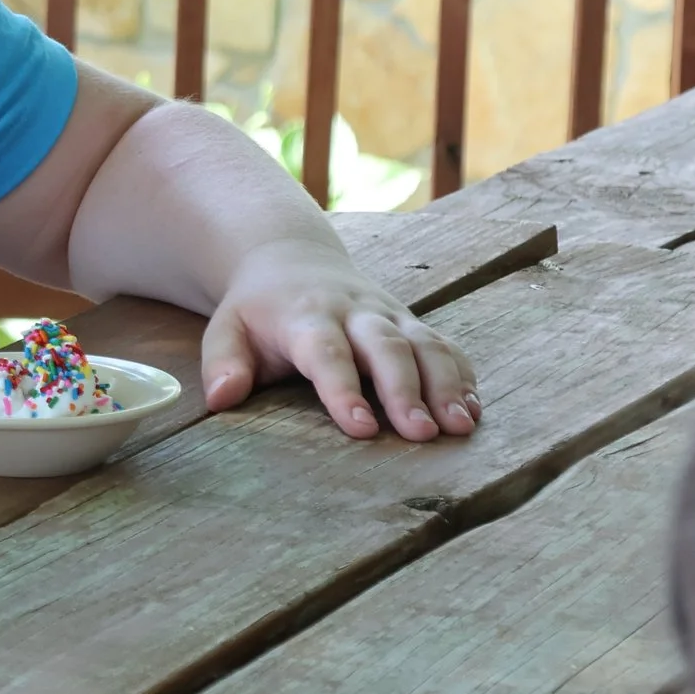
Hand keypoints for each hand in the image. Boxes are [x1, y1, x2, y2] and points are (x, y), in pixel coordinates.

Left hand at [200, 237, 477, 440]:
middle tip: (422, 433)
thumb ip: (223, 364)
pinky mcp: (412, 322)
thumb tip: (222, 399)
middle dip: (406, 390)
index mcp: (306, 317)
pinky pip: (444, 345)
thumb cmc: (257, 311)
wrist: (290, 260)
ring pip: (425, 344)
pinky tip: (472, 411)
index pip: (327, 353)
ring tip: (460, 426)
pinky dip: (462, 375)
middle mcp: (354, 313)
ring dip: (446, 384)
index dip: (343, 389)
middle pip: (386, 347)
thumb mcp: (226, 330)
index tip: (360, 428)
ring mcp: (389, 315)